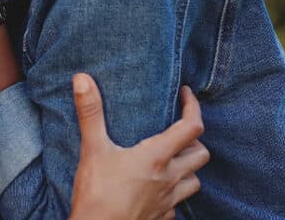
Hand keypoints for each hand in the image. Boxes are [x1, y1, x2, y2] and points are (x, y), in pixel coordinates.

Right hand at [70, 74, 207, 219]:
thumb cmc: (96, 195)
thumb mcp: (92, 149)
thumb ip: (90, 113)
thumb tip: (83, 79)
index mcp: (157, 158)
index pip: (192, 126)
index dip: (194, 106)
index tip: (186, 94)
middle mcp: (169, 180)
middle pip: (201, 154)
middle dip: (194, 139)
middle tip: (178, 130)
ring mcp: (168, 202)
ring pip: (195, 181)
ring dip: (189, 168)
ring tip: (172, 160)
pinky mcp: (161, 218)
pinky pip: (178, 204)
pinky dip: (174, 194)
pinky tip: (158, 190)